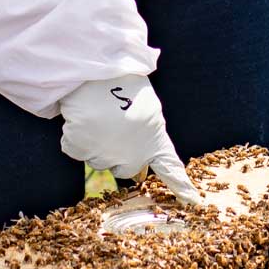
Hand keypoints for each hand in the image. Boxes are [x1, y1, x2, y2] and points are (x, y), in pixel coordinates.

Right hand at [59, 75, 201, 204]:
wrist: (96, 67)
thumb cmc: (122, 85)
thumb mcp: (146, 110)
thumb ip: (146, 139)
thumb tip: (139, 175)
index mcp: (153, 137)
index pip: (170, 167)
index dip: (181, 185)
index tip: (194, 201)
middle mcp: (132, 152)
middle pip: (124, 169)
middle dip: (118, 154)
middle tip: (112, 126)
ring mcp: (105, 153)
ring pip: (97, 159)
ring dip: (95, 141)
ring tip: (97, 114)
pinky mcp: (80, 148)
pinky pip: (75, 148)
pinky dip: (75, 135)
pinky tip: (81, 115)